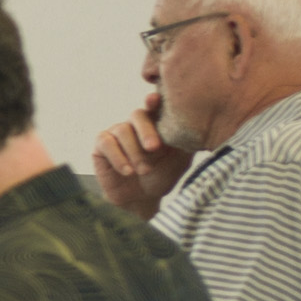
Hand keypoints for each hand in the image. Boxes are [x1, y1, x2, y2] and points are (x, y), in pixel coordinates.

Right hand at [91, 90, 189, 217]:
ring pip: (122, 130)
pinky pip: (106, 143)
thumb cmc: (163, 176)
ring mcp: (116, 133)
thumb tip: (199, 127)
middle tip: (154, 148)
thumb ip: (185, 142)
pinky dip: (118, 158)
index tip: (154, 101)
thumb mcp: (180, 160)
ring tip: (144, 170)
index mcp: (155, 122)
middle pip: (137, 115)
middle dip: (146, 131)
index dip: (153, 101)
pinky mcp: (101, 146)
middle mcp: (134, 124)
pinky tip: (128, 171)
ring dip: (135, 152)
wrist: (142, 199)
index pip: (153, 106)